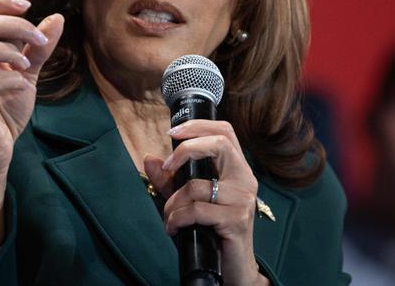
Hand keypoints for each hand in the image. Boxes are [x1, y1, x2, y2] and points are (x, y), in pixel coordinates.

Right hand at [0, 0, 63, 175]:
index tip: (28, 6)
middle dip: (15, 24)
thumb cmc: (5, 109)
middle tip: (38, 39)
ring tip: (26, 64)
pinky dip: (12, 77)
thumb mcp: (28, 73)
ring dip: (9, 48)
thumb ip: (40, 47)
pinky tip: (22, 85)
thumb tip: (56, 17)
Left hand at [144, 120, 267, 285]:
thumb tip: (149, 158)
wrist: (233, 268)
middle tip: (168, 165)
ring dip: (173, 203)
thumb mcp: (187, 201)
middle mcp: (245, 179)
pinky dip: (176, 219)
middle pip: (220, 143)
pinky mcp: (236, 220)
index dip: (198, 126)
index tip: (172, 133)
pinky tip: (173, 229)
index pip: (225, 131)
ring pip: (197, 185)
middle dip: (186, 149)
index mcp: (237, 169)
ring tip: (169, 217)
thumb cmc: (211, 230)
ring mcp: (243, 199)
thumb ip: (170, 181)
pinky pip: (195, 210)